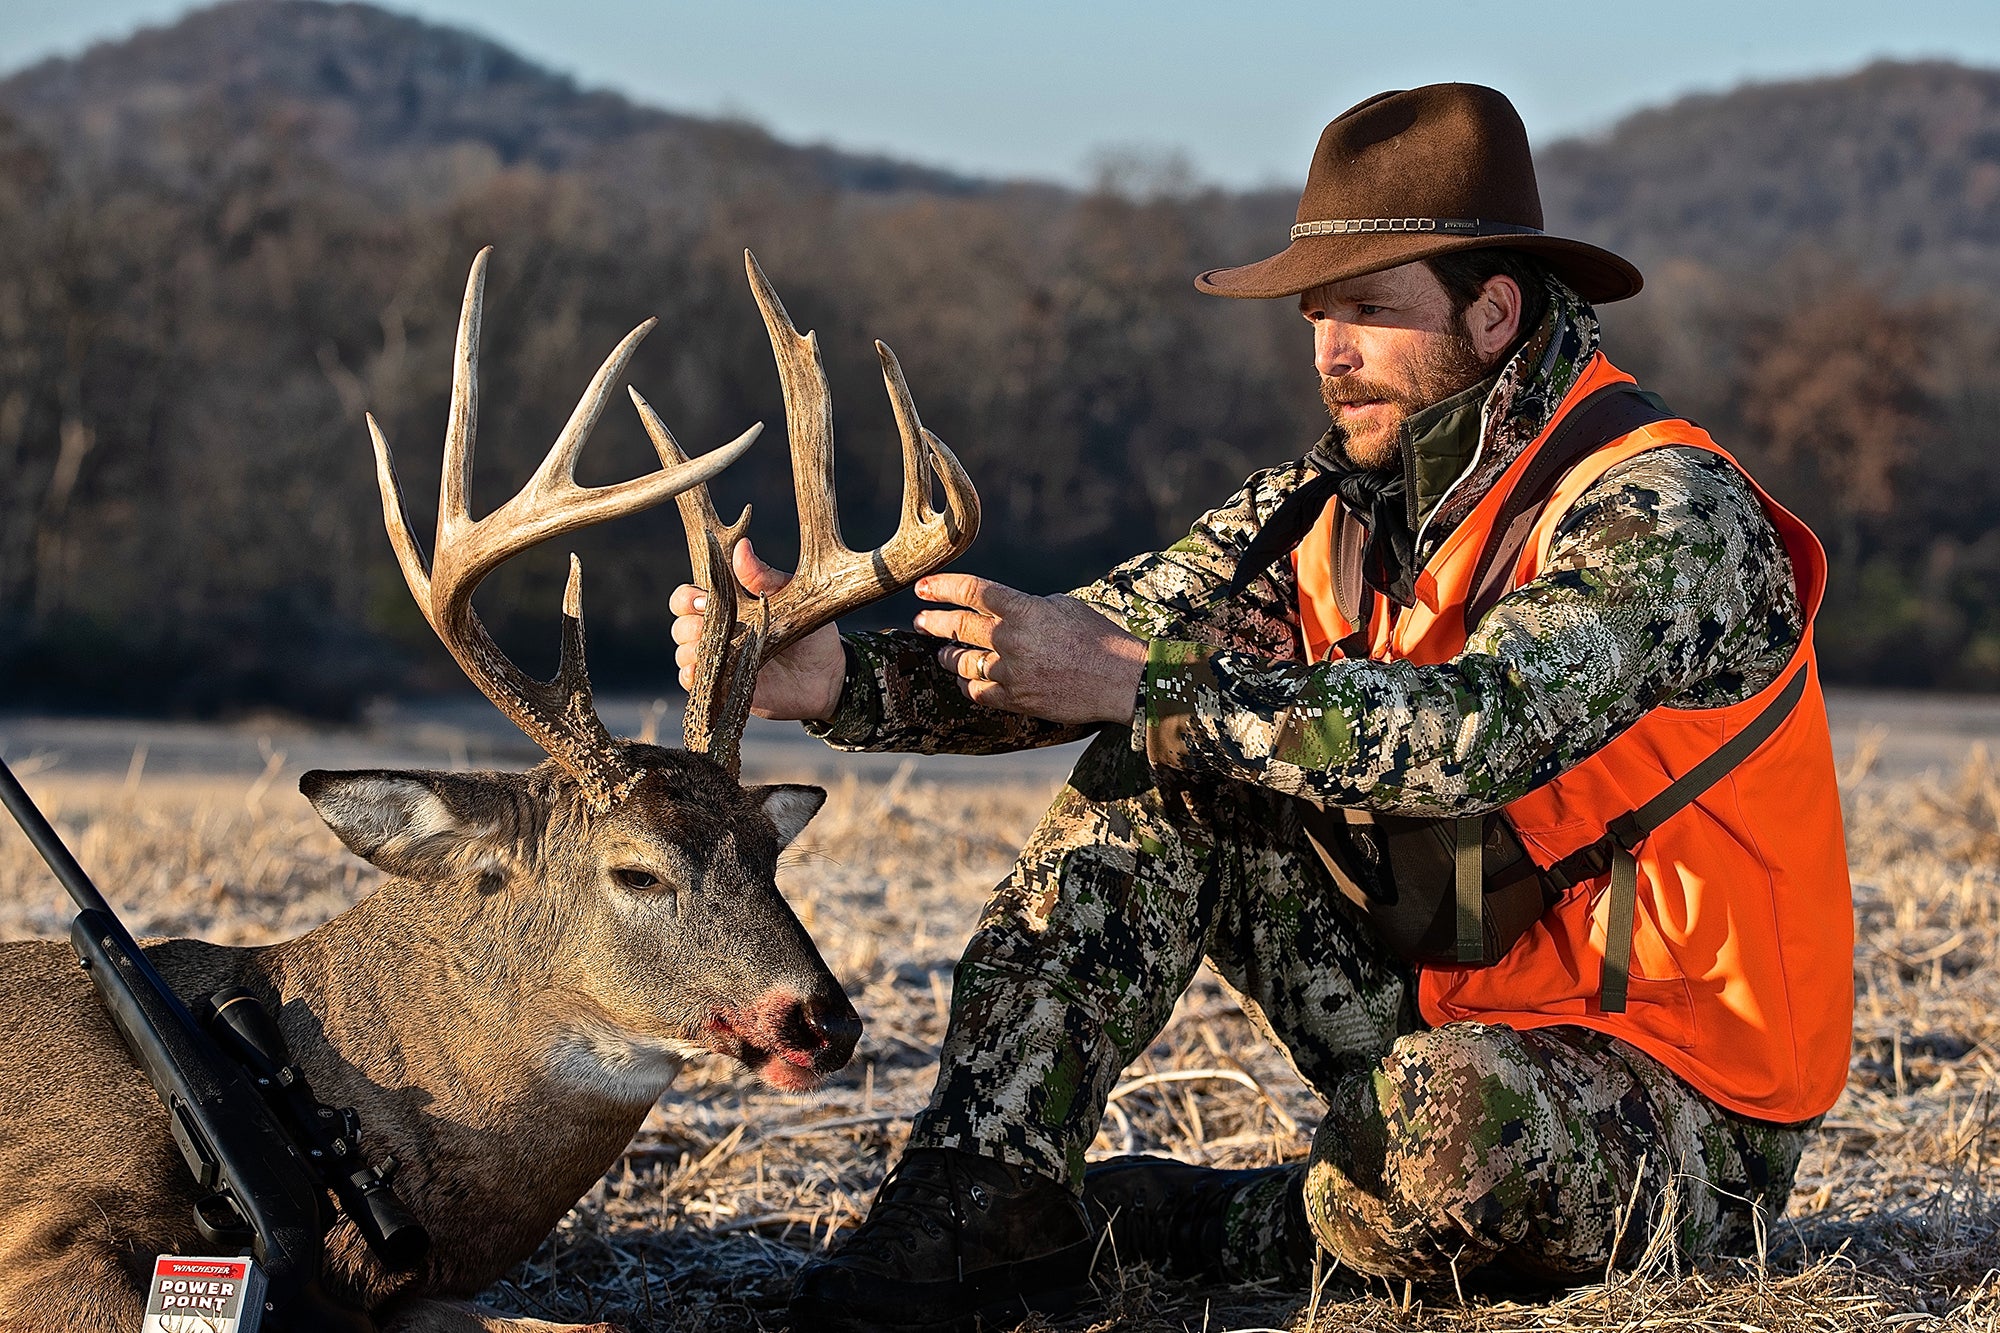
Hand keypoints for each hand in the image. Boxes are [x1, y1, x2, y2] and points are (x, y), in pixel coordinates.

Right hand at [669, 540, 846, 721]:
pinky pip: (693, 682)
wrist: (826, 674)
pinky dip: (692, 675)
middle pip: (681, 625)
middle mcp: (718, 632)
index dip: (687, 597)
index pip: (689, 597)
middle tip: (707, 626)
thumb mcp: (791, 597)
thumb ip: (763, 576)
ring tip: (713, 650)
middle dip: (688, 624)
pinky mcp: (722, 686)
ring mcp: (718, 660)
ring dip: (691, 651)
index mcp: (728, 606)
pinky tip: (703, 671)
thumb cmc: (808, 631)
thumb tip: (743, 546)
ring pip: (684, 653)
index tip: (703, 599)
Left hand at [912, 573, 1145, 725]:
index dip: (942, 587)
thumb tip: (1004, 609)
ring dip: (949, 656)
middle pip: (958, 626)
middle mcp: (1012, 638)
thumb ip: (1028, 606)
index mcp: (1024, 609)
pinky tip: (966, 681)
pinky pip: (977, 692)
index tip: (923, 587)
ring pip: (963, 662)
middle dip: (934, 622)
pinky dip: (968, 685)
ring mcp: (1011, 671)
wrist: (1122, 680)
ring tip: (943, 653)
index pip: (972, 592)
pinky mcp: (1016, 698)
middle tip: (921, 620)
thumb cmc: (1100, 638)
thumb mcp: (1064, 606)